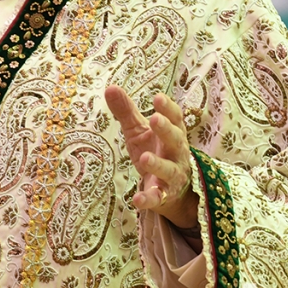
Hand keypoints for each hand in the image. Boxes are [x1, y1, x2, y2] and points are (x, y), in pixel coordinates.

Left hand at [104, 85, 199, 232]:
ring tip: (144, 158)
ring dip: (157, 164)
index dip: (168, 108)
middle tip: (154, 119)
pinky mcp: (164, 195)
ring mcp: (173, 175)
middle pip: (175, 140)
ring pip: (168, 169)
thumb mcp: (139, 130)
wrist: (173, 189)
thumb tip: (110, 87)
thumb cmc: (155, 150)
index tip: (158, 97)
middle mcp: (176, 153)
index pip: (175, 118)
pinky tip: (136, 199)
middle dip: (165, 130)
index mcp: (173, 133)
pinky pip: (157, 198)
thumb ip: (127, 111)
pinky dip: (148, 199)